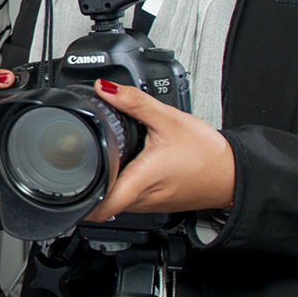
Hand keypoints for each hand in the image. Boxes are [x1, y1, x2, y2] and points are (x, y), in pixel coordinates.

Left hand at [85, 80, 235, 220]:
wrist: (233, 173)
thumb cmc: (207, 154)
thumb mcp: (168, 119)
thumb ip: (134, 102)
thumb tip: (106, 89)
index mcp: (140, 181)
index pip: (98, 207)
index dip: (77, 202)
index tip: (65, 189)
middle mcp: (142, 199)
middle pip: (102, 202)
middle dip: (88, 186)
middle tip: (77, 165)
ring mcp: (149, 204)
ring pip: (115, 201)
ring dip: (105, 186)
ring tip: (101, 163)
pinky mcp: (156, 203)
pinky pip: (130, 199)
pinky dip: (121, 186)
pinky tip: (124, 168)